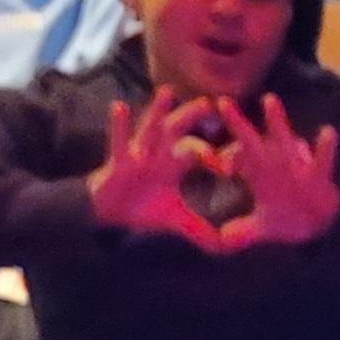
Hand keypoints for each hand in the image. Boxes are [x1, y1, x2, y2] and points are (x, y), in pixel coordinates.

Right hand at [86, 90, 228, 248]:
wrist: (109, 215)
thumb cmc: (142, 209)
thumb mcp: (176, 220)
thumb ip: (199, 229)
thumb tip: (225, 247)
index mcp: (173, 165)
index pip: (198, 153)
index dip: (215, 156)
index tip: (231, 166)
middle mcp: (157, 155)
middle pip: (177, 131)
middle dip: (191, 116)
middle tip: (209, 102)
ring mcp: (137, 155)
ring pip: (151, 130)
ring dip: (158, 111)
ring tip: (167, 92)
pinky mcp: (118, 162)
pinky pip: (119, 141)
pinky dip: (119, 125)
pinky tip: (118, 106)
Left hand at [222, 96, 339, 247]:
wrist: (320, 224)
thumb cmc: (287, 218)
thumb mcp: (262, 227)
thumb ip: (243, 231)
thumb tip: (220, 243)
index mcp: (255, 174)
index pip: (231, 159)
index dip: (220, 158)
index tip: (212, 161)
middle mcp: (272, 164)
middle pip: (250, 139)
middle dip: (236, 122)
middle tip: (221, 102)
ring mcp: (295, 166)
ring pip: (284, 138)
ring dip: (277, 121)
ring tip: (269, 100)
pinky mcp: (318, 175)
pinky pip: (323, 159)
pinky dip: (326, 148)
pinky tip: (328, 132)